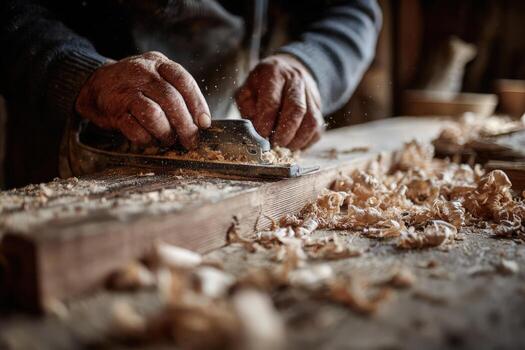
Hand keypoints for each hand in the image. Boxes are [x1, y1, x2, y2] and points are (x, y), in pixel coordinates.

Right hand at [76, 51, 210, 148]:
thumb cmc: (136, 86)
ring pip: (154, 114)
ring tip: (168, 140)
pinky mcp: (113, 110)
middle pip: (171, 100)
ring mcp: (126, 91)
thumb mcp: (157, 78)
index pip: (184, 81)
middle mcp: (142, 73)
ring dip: (166, 133)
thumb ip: (177, 94)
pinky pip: (134, 128)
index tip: (205, 123)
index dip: (198, 104)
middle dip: (186, 125)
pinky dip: (146, 139)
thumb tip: (201, 123)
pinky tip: (149, 140)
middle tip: (190, 141)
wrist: (95, 83)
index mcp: (159, 64)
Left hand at [236, 54, 323, 149]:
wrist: (286, 71)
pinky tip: (293, 146)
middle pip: (297, 110)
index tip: (260, 137)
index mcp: (274, 73)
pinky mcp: (319, 107)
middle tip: (273, 146)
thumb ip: (247, 108)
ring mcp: (311, 93)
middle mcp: (295, 80)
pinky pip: (318, 128)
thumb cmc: (261, 85)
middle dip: (284, 134)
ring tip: (283, 148)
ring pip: (311, 121)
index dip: (266, 123)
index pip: (272, 102)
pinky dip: (306, 142)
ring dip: (297, 140)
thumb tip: (255, 129)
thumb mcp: (246, 90)